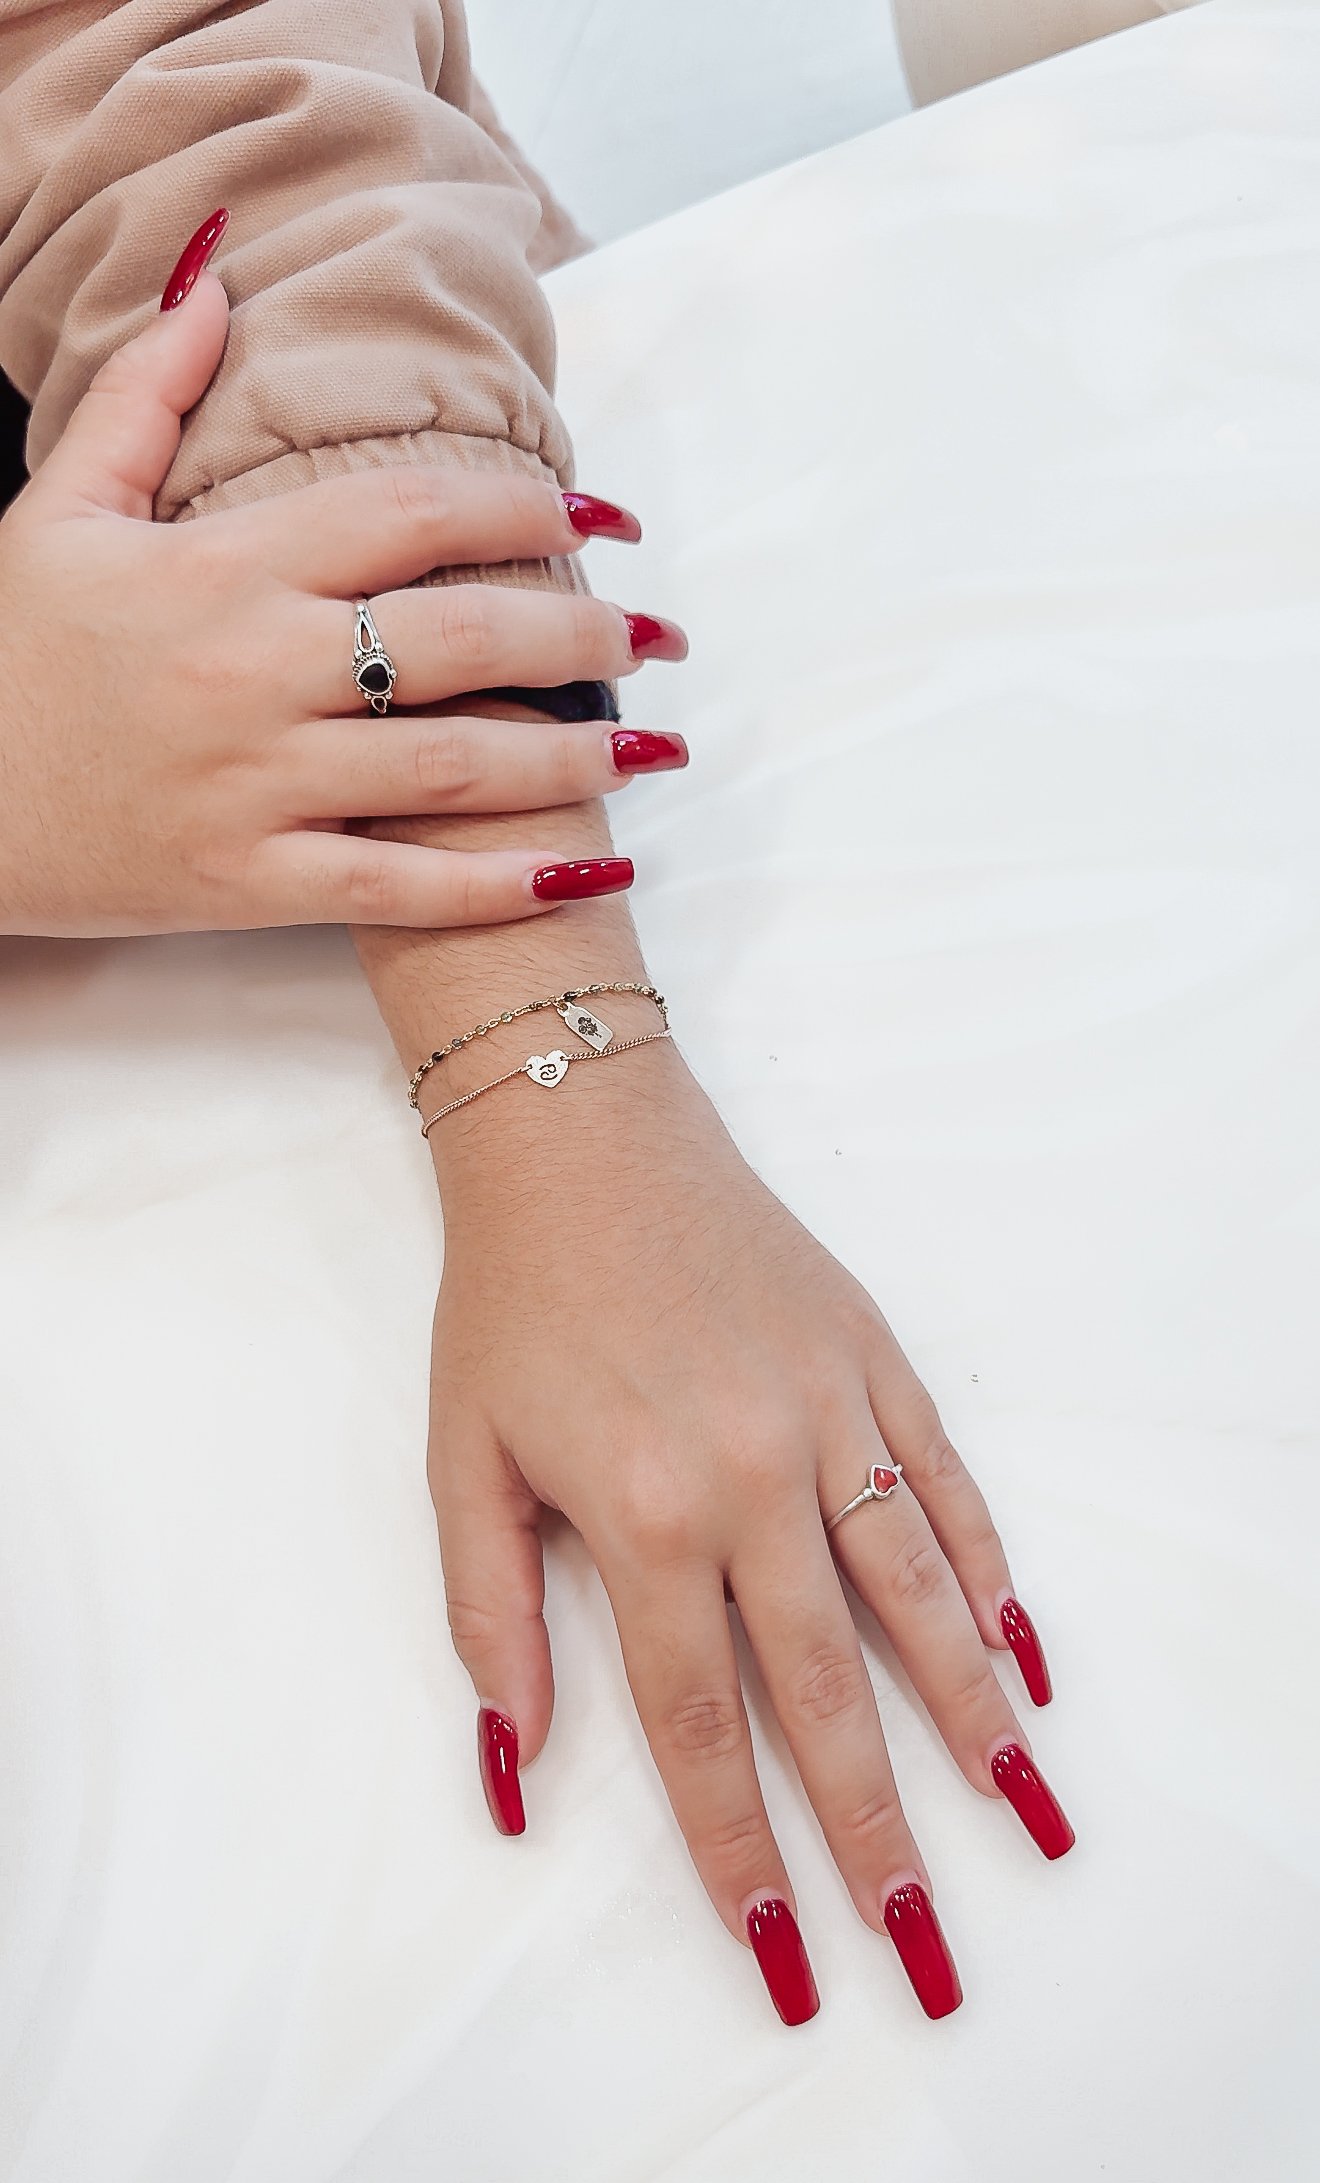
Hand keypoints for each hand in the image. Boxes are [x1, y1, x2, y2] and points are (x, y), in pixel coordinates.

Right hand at [0, 268, 686, 936]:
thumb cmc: (13, 657)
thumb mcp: (61, 505)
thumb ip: (149, 393)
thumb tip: (222, 275)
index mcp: (224, 567)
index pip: (412, 514)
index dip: (527, 508)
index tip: (605, 519)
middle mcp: (256, 672)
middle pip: (463, 642)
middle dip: (585, 636)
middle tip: (660, 637)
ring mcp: (259, 785)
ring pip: (454, 770)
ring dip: (577, 758)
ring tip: (657, 749)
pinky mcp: (255, 882)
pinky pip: (403, 890)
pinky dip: (503, 888)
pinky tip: (588, 872)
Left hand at [426, 1057, 1072, 2026]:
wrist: (582, 1137)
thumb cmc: (512, 1303)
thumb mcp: (462, 1457)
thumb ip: (488, 1615)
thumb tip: (517, 1761)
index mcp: (643, 1513)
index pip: (700, 1718)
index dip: (739, 1841)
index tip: (778, 1936)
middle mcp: (752, 1476)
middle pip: (826, 1686)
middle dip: (872, 1824)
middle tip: (915, 1932)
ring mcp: (826, 1414)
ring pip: (916, 1591)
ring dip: (968, 1710)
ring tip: (1017, 1805)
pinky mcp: (871, 1357)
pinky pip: (943, 1481)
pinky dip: (985, 1568)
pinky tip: (1014, 1644)